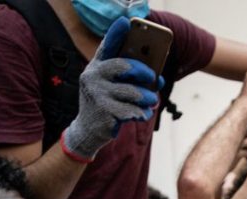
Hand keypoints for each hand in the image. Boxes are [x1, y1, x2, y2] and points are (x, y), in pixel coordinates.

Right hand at [62, 17, 160, 161]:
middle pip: (124, 66)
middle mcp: (93, 76)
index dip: (116, 34)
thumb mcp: (113, 86)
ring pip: (134, 92)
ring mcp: (97, 94)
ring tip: (151, 101)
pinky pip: (134, 110)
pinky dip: (143, 113)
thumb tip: (157, 76)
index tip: (126, 22)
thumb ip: (130, 78)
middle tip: (154, 77)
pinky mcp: (105, 112)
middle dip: (144, 71)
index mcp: (97, 66)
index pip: (107, 46)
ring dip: (148, 98)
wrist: (90, 129)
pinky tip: (142, 114)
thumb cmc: (108, 102)